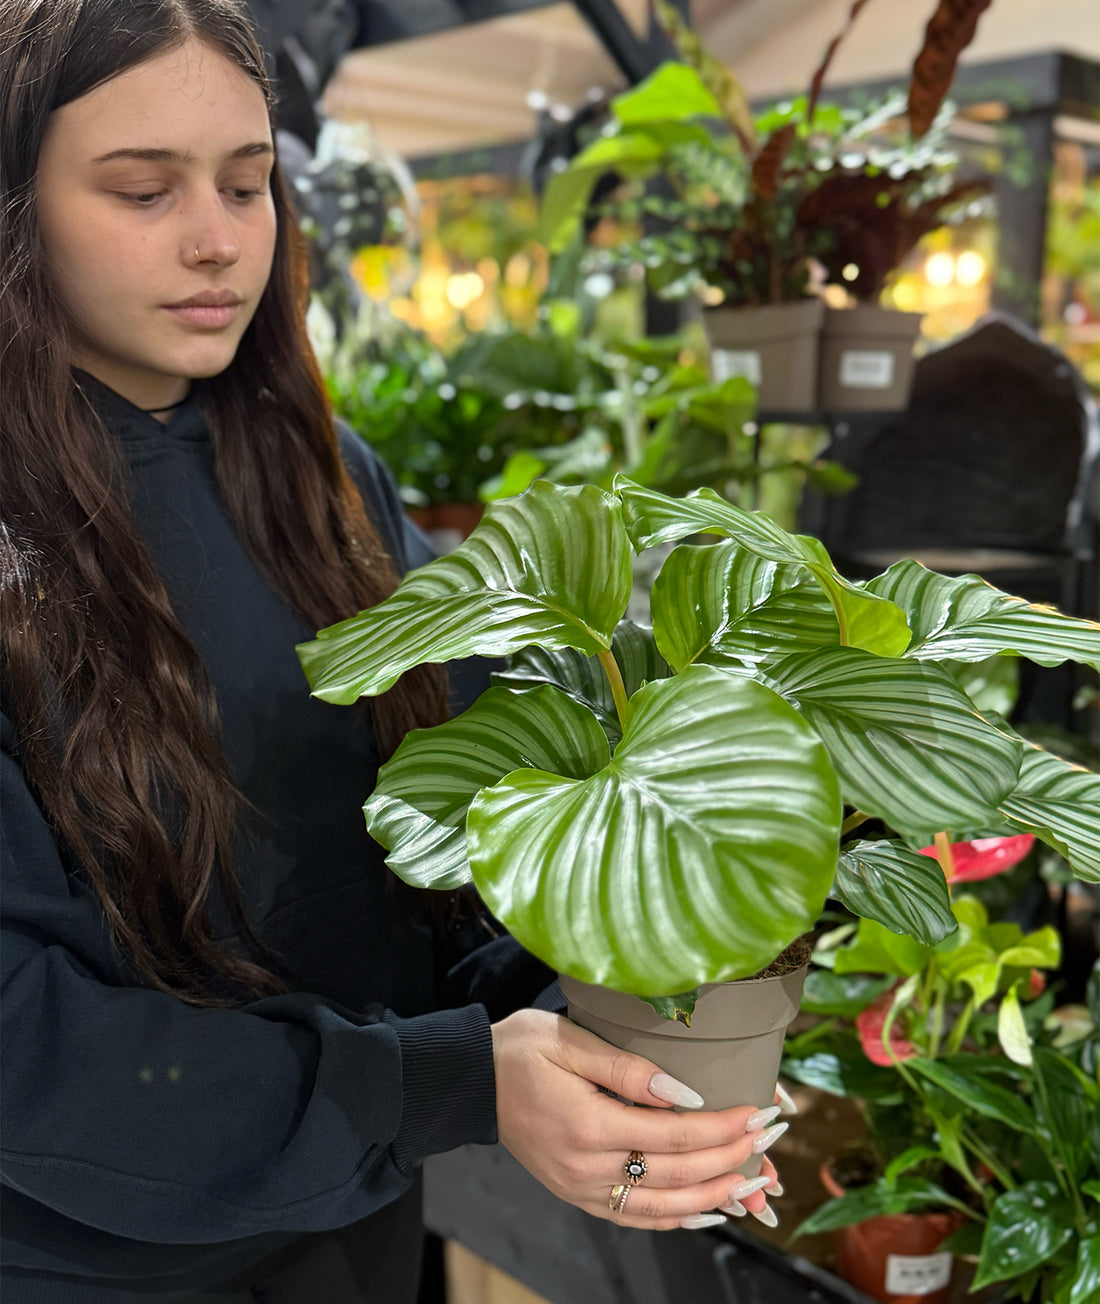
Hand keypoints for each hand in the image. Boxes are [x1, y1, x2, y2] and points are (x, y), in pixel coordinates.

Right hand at [491, 1009, 785, 1230]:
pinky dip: (676, 1220)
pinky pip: (634, 1217)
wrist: (471, 1081)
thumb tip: (684, 1091)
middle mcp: (586, 1166)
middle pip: (676, 1176)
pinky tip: (707, 1211)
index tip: (758, 1113)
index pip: (674, 1135)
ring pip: (661, 1208)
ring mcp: (580, 1187)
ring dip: (712, 1199)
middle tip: (769, 1141)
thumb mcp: (568, 1038)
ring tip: (753, 1185)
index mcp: (588, 1124)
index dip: (721, 1127)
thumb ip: (627, 1067)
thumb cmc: (519, 1048)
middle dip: (729, 1159)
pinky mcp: (575, 1194)